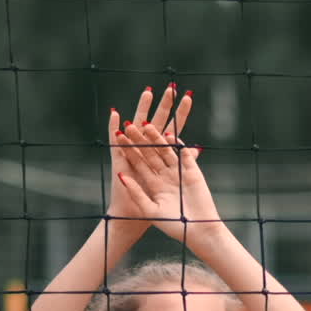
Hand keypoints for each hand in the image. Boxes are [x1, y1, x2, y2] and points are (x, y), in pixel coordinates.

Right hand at [106, 84, 193, 223]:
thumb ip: (185, 165)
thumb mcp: (175, 184)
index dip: (179, 115)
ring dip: (142, 110)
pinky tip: (115, 115)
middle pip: (157, 124)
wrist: (140, 222)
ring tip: (148, 92)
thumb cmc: (160, 205)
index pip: (173, 130)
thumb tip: (196, 150)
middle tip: (171, 88)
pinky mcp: (120, 163)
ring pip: (138, 128)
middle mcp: (149, 152)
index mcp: (164, 156)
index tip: (187, 97)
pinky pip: (116, 144)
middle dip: (164, 106)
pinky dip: (113, 129)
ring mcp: (134, 155)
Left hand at [115, 119, 220, 244]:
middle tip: (130, 125)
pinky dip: (178, 145)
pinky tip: (170, 134)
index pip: (138, 164)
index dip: (128, 151)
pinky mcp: (193, 171)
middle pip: (150, 154)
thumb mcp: (149, 209)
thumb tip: (121, 175)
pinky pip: (184, 155)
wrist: (198, 230)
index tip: (118, 138)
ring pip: (165, 151)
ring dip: (156, 138)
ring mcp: (179, 172)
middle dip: (140, 140)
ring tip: (146, 125)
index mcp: (153, 185)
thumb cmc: (173, 225)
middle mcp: (164, 176)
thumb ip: (136, 192)